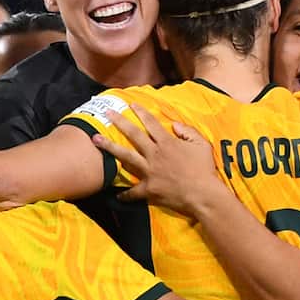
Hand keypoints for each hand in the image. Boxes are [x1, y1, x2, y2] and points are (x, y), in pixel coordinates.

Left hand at [90, 103, 225, 215]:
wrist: (203, 194)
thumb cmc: (204, 169)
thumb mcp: (202, 145)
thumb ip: (188, 131)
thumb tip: (174, 125)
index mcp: (167, 143)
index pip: (151, 123)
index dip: (141, 112)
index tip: (131, 104)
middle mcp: (154, 155)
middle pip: (133, 135)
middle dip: (119, 122)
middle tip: (107, 114)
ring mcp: (149, 172)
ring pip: (125, 157)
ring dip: (109, 147)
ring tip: (95, 140)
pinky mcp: (148, 189)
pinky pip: (133, 192)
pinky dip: (125, 194)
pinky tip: (117, 195)